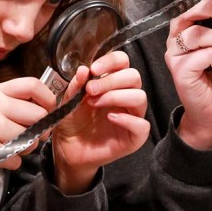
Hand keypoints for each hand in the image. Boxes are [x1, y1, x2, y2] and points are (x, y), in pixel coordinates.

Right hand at [0, 77, 53, 171]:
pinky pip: (17, 158)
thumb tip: (46, 111)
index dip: (48, 98)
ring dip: (24, 149)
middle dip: (39, 131)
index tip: (49, 111)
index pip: (33, 85)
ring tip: (7, 147)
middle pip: (38, 115)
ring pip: (31, 140)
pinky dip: (10, 162)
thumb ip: (14, 103)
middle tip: (28, 137)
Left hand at [51, 51, 149, 193]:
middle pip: (134, 77)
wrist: (68, 149)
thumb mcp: (69, 101)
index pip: (123, 62)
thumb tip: (84, 70)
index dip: (111, 61)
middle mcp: (125, 96)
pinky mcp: (134, 137)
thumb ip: (76, 86)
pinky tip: (110, 118)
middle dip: (112, 80)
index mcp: (113, 83)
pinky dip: (127, 120)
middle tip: (90, 90)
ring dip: (116, 96)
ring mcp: (132, 116)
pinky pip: (142, 125)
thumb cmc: (72, 122)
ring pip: (140, 97)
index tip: (94, 69)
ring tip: (94, 103)